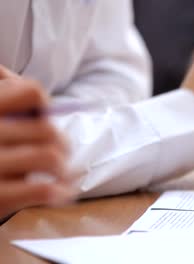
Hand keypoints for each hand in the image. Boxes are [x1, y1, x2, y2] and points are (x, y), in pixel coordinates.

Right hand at [0, 66, 74, 218]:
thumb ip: (0, 91)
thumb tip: (14, 79)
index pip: (32, 92)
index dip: (43, 105)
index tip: (42, 118)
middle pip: (48, 130)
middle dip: (62, 143)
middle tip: (62, 151)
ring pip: (50, 157)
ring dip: (62, 167)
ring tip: (60, 172)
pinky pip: (43, 190)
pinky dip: (59, 191)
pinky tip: (60, 193)